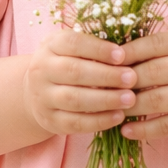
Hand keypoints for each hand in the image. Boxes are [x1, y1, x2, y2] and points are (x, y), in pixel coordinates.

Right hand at [22, 30, 137, 134]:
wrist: (36, 94)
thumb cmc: (66, 65)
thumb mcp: (72, 49)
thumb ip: (94, 47)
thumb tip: (127, 52)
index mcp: (50, 46)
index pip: (73, 44)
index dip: (98, 49)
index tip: (122, 55)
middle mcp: (42, 70)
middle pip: (74, 72)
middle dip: (106, 76)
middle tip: (132, 78)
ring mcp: (44, 97)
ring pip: (75, 99)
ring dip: (105, 100)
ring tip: (129, 99)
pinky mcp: (50, 121)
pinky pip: (75, 123)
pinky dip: (99, 121)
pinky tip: (118, 116)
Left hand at [118, 31, 167, 140]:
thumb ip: (165, 49)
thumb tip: (118, 54)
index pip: (157, 43)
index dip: (129, 51)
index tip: (107, 59)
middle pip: (153, 72)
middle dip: (124, 80)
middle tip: (101, 86)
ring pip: (156, 101)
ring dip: (129, 106)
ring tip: (110, 108)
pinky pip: (166, 126)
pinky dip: (143, 129)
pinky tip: (126, 130)